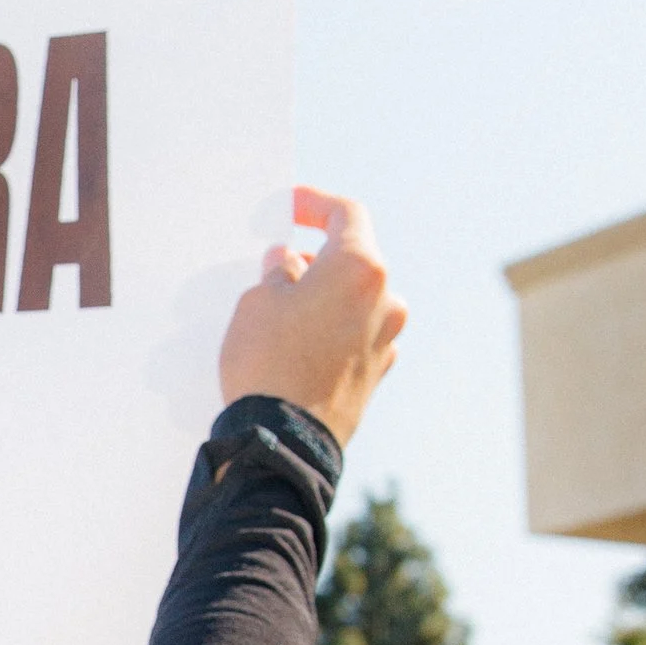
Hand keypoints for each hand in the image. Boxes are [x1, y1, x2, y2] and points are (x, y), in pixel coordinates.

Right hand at [218, 186, 405, 448]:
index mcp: (361, 269)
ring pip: (355, 300)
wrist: (282, 440)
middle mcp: (386, 300)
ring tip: (282, 310)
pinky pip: (355, 334)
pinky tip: (298, 342)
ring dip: (324, 296)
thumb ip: (279, 271)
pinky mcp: (377, 374)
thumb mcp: (258, 301)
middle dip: (315, 257)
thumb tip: (290, 265)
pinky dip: (331, 328)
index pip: (347, 215)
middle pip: (353, 260)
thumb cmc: (268, 363)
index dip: (316, 203)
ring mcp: (386, 339)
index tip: (293, 205)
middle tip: (277, 265)